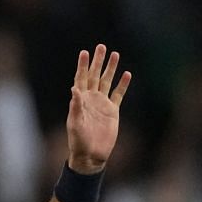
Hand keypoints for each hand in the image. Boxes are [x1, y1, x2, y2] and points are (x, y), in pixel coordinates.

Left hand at [65, 43, 132, 172]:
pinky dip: (123, 84)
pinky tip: (127, 74)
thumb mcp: (75, 123)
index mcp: (80, 99)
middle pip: (95, 75)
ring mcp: (102, 103)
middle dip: (98, 61)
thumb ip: (75, 106)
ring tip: (115, 54)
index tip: (85, 52)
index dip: (83, 65)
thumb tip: (75, 89)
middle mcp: (91, 98)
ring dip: (110, 68)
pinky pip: (118, 94)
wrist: (91, 154)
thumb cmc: (78, 140)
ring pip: (107, 81)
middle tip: (101, 46)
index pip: (81, 78)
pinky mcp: (113, 111)